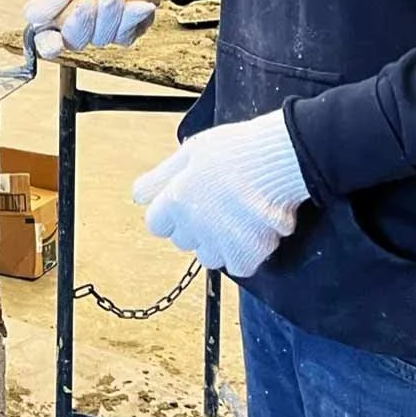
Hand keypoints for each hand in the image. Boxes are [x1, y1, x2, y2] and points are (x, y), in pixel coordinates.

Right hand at [23, 0, 187, 58]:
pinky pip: (125, 36)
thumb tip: (31, 18)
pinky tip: (140, 3)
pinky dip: (132, 17)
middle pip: (75, 40)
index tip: (54, 43)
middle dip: (85, 21)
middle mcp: (81, 24)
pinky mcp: (127, 33)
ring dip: (112, 14)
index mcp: (61, 10)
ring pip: (102, 38)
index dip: (48, 44)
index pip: (47, 37)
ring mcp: (104, 31)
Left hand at [132, 110, 310, 276]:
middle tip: (217, 205)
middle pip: (183, 240)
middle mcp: (193, 227)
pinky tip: (254, 229)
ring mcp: (220, 243)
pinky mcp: (247, 255)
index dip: (171, 213)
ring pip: (209, 256)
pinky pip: (238, 265)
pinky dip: (245, 253)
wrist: (278, 160)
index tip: (188, 202)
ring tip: (237, 217)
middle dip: (195, 227)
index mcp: (175, 202)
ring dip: (219, 243)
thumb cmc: (235, 150)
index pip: (156, 224)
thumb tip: (137, 196)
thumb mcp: (190, 152)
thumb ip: (160, 177)